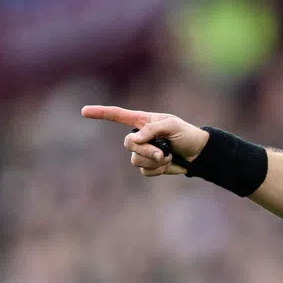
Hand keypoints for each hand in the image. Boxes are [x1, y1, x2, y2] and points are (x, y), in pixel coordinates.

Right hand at [81, 105, 209, 176]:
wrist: (197, 153)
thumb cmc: (186, 134)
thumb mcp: (172, 125)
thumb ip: (152, 129)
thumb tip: (135, 138)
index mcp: (142, 121)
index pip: (118, 115)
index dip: (101, 113)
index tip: (84, 111)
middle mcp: (140, 136)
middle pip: (128, 144)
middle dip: (145, 150)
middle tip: (161, 153)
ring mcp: (143, 152)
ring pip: (135, 160)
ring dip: (153, 161)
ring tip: (168, 156)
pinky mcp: (149, 166)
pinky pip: (145, 171)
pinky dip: (157, 170)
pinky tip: (167, 165)